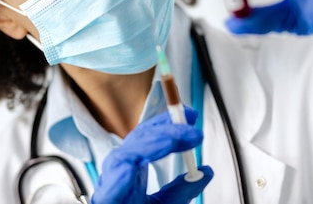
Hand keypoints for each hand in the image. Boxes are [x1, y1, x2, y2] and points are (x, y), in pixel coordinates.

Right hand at [91, 108, 212, 203]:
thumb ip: (182, 189)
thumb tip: (206, 171)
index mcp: (133, 171)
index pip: (149, 137)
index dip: (168, 123)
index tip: (189, 116)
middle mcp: (121, 172)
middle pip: (139, 140)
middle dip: (165, 128)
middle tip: (190, 125)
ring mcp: (111, 183)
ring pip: (127, 154)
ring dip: (153, 144)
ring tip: (175, 141)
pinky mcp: (106, 197)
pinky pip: (112, 181)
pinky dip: (123, 172)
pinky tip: (137, 166)